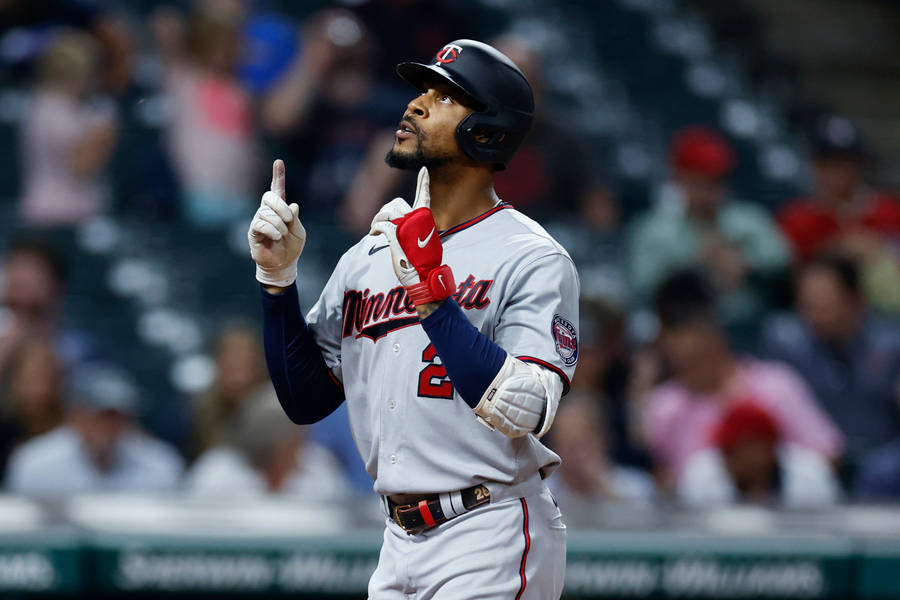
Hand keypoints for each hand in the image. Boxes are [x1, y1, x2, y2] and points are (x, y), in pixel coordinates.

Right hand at [248, 160, 306, 286]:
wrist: (283, 264)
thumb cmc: (291, 247)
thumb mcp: (299, 232)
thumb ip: (296, 219)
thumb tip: (293, 205)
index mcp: (280, 209)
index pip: (277, 188)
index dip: (278, 175)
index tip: (279, 162)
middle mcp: (267, 211)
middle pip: (269, 197)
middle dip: (280, 206)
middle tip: (289, 220)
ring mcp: (259, 220)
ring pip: (267, 213)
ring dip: (279, 224)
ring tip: (282, 235)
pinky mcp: (254, 231)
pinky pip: (261, 224)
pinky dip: (272, 230)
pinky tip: (276, 237)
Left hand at [369, 167, 454, 305]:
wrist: (423, 279)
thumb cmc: (421, 266)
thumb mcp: (418, 244)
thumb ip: (411, 232)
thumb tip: (397, 228)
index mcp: (426, 221)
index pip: (424, 198)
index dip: (423, 183)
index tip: (424, 169)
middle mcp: (418, 221)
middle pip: (396, 203)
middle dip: (384, 210)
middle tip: (378, 224)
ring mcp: (408, 226)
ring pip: (387, 212)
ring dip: (377, 220)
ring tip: (374, 231)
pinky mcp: (397, 235)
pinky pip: (382, 224)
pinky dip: (375, 228)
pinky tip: (373, 235)